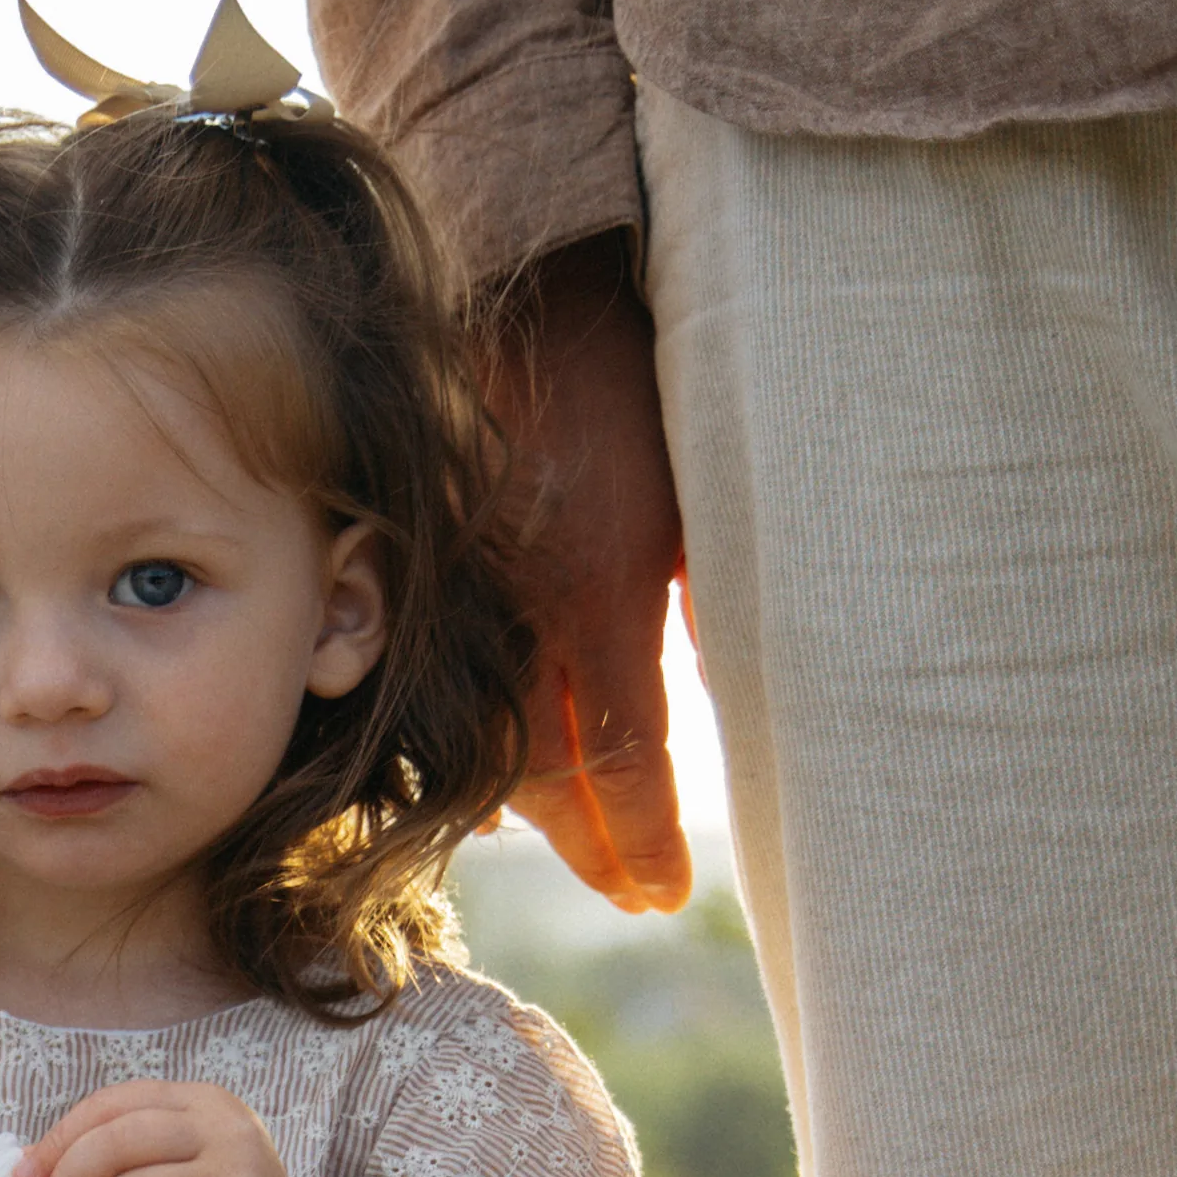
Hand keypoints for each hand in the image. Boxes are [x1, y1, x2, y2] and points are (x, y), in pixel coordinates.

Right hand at [476, 238, 692, 913]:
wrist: (542, 280)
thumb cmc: (649, 371)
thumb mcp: (710, 482)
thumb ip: (714, 589)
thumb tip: (722, 676)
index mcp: (608, 588)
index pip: (627, 756)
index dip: (643, 841)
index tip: (666, 896)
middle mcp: (534, 605)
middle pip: (551, 771)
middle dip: (595, 848)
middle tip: (637, 896)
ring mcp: (483, 587)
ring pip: (499, 732)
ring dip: (542, 810)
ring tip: (584, 853)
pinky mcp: (453, 566)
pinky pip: (467, 682)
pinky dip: (494, 741)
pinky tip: (517, 783)